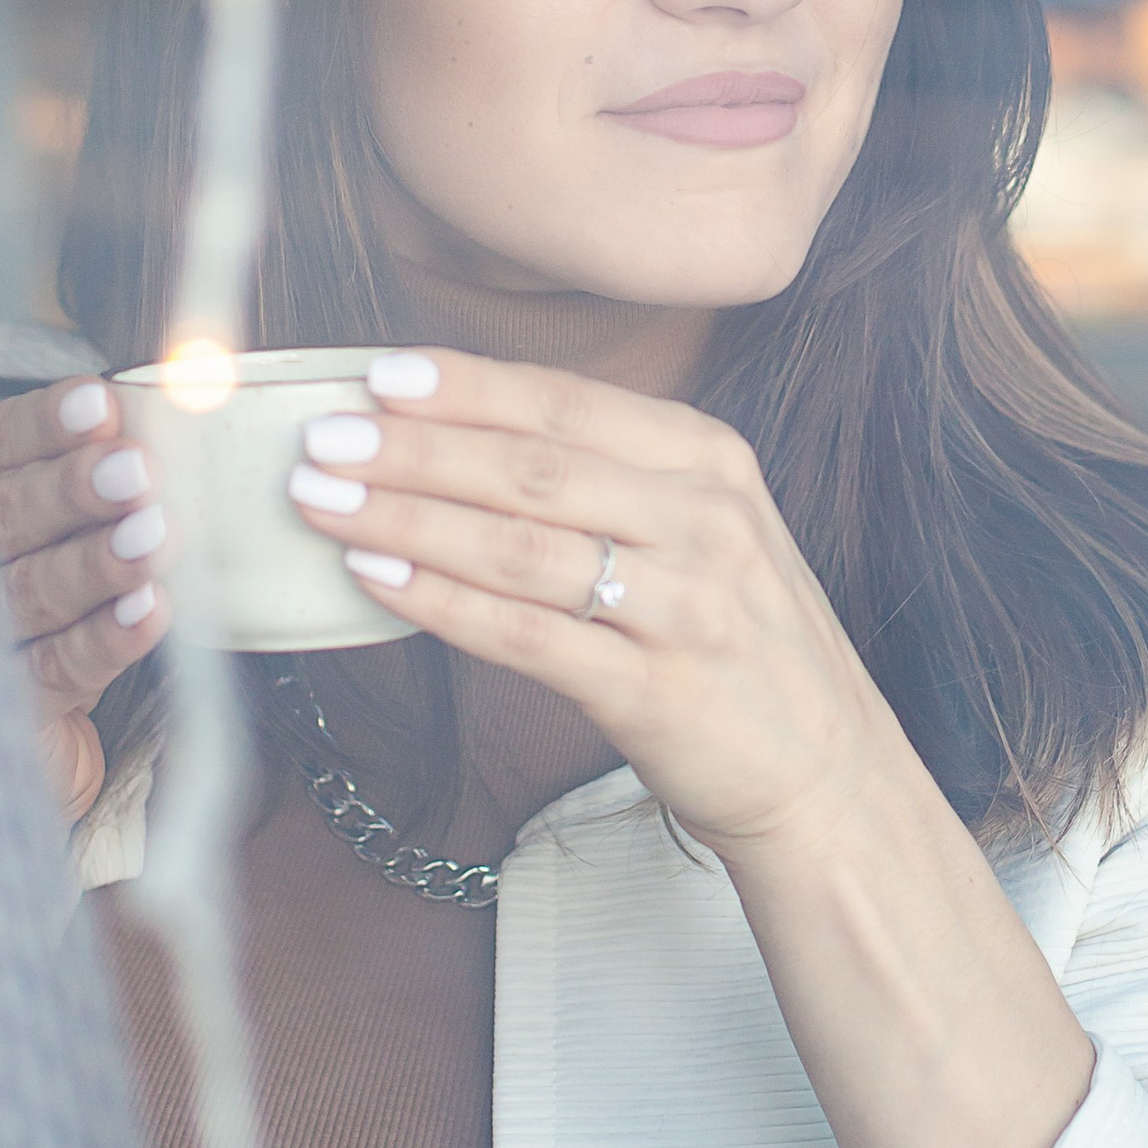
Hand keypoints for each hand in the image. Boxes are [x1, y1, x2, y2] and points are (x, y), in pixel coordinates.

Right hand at [0, 379, 170, 817]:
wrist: (35, 723)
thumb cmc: (57, 590)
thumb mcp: (73, 520)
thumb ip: (107, 460)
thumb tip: (184, 392)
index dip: (43, 427)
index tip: (100, 403)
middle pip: (4, 519)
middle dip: (73, 491)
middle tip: (137, 469)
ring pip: (31, 592)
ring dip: (97, 563)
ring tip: (154, 537)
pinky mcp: (6, 706)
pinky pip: (56, 668)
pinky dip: (105, 638)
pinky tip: (149, 611)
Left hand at [293, 347, 1093, 1147]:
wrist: (828, 776)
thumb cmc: (738, 643)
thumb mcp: (703, 529)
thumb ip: (609, 478)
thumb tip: (465, 432)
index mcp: (710, 461)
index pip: (568, 403)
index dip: (465, 385)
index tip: (375, 371)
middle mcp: (704, 521)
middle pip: (534, 467)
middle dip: (415, 447)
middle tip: (320, 435)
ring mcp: (686, 605)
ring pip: (522, 545)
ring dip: (410, 515)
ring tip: (323, 498)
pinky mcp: (658, 690)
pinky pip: (528, 635)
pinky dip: (444, 601)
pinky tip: (377, 578)